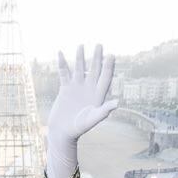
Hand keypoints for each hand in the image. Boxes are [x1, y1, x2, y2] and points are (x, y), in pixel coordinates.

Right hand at [46, 44, 116, 177]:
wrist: (62, 132)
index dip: (108, 67)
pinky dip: (62, 63)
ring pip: (79, 68)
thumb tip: (117, 103)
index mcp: (98, 95)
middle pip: (94, 69)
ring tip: (81, 45)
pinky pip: (64, 73)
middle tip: (99, 44)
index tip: (111, 55)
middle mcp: (88, 89)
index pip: (105, 77)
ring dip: (80, 57)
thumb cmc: (78, 129)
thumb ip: (103, 111)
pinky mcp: (65, 88)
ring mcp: (77, 87)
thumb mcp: (92, 120)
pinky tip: (59, 53)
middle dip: (96, 57)